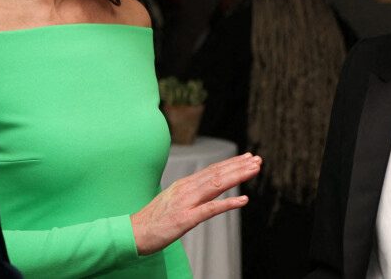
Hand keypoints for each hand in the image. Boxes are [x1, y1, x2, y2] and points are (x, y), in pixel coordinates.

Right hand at [130, 152, 261, 254]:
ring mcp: (187, 202)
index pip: (213, 169)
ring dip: (238, 176)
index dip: (231, 163)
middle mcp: (187, 188)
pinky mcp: (185, 219)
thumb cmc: (153, 219)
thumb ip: (189, 192)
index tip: (247, 157)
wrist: (133, 232)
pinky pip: (211, 209)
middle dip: (239, 165)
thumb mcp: (172, 199)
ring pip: (217, 185)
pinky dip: (228, 203)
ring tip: (254, 170)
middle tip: (257, 159)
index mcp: (185, 184)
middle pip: (218, 173)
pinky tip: (243, 200)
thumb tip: (204, 188)